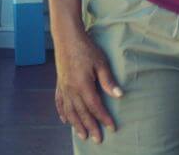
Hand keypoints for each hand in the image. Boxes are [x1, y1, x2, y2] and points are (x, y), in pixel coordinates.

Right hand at [54, 28, 123, 143]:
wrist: (67, 38)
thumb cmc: (86, 48)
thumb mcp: (101, 62)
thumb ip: (108, 80)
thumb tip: (119, 95)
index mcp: (83, 85)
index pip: (95, 106)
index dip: (103, 118)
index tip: (112, 127)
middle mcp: (71, 90)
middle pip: (82, 113)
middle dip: (90, 127)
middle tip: (97, 140)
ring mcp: (63, 87)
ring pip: (70, 111)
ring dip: (77, 125)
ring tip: (83, 135)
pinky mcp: (59, 84)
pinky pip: (59, 102)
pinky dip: (62, 113)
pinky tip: (65, 120)